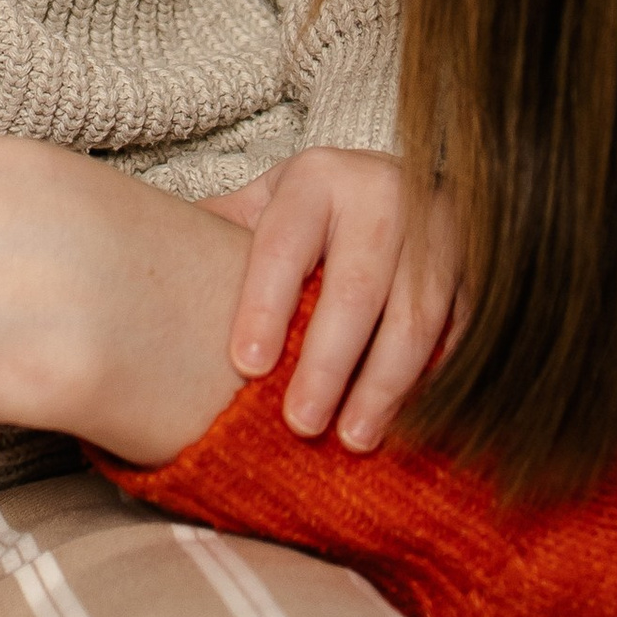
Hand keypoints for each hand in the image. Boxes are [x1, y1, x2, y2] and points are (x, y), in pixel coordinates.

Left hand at [205, 147, 464, 450]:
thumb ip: (218, 237)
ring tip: (353, 438)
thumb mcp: (266, 207)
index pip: (284, 244)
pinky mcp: (482, 266)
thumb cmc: (316, 215)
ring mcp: (441, 227)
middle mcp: (384, 191)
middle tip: (300, 426)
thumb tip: (133, 277)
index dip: (265, 305)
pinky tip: (412, 421)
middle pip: (355, 288)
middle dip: (328, 363)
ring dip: (384, 385)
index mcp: (317, 178)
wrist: (408, 184)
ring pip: (416, 316)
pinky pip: (463, 330)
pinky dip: (437, 382)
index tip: (246, 366)